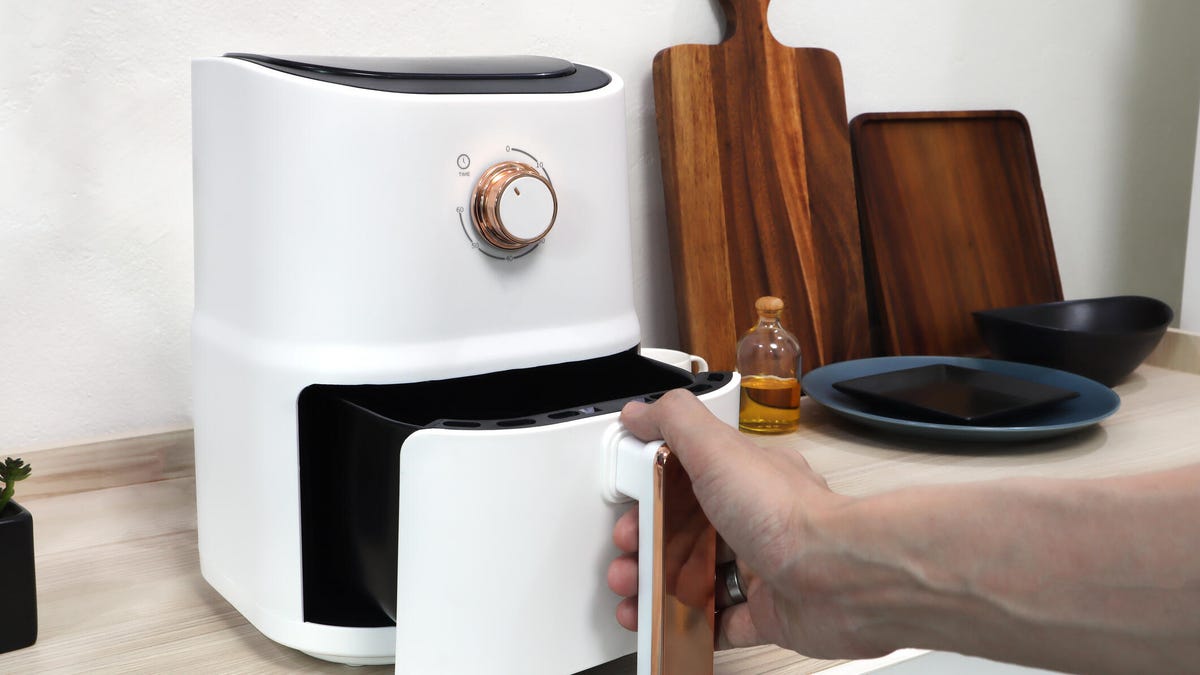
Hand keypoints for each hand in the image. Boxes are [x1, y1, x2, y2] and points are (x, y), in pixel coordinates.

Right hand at [606, 389, 886, 657]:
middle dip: (647, 543)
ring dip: (659, 584)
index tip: (627, 504)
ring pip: (699, 576)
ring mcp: (762, 568)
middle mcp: (755, 520)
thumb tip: (640, 410)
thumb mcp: (718, 449)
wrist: (840, 580)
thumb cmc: (789, 515)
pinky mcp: (769, 613)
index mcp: (744, 477)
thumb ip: (675, 422)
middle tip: (628, 554)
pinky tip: (668, 623)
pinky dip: (692, 624)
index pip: (687, 476)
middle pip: (687, 530)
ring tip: (634, 593)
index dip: (651, 491)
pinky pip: (723, 622)